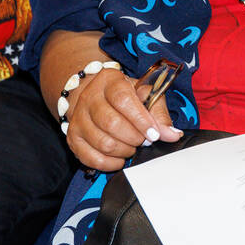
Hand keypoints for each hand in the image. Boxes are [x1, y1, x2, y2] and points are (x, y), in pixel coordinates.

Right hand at [65, 67, 180, 171]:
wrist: (97, 97)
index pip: (123, 100)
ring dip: (124, 151)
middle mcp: (89, 97)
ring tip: (131, 146)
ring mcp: (78, 118)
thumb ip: (160, 114)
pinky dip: (110, 163)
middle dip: (133, 138)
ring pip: (102, 143)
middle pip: (111, 123)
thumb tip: (171, 134)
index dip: (141, 120)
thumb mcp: (146, 95)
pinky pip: (91, 158)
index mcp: (109, 81)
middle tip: (143, 140)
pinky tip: (119, 158)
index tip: (154, 134)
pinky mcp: (73, 138)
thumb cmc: (125, 97)